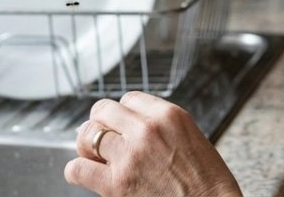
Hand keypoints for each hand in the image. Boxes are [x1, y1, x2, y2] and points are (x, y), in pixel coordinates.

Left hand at [65, 91, 241, 196]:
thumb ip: (163, 128)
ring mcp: (129, 156)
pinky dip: (76, 171)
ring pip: (87, 135)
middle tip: (102, 137)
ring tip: (93, 156)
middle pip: (103, 110)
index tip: (123, 126)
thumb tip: (131, 127)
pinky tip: (84, 174)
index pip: (129, 99)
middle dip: (100, 123)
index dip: (123, 114)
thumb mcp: (191, 138)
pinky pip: (78, 168)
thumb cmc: (207, 183)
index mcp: (169, 115)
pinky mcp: (116, 184)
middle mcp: (146, 130)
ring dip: (87, 146)